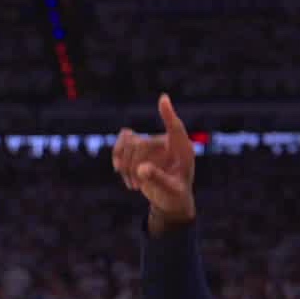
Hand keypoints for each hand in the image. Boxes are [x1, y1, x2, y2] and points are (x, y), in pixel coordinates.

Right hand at [112, 93, 196, 233]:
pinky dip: (118, 158)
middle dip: (134, 165)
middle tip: (137, 184)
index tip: (163, 99)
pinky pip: (121, 144)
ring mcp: (152, 144)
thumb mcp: (170, 189)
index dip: (168, 114)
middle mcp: (167, 142)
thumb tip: (141, 169)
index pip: (175, 128)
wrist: (169, 198)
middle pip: (141, 143)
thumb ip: (157, 179)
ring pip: (129, 142)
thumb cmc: (175, 193)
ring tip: (134, 184)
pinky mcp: (138, 150)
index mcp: (182, 149)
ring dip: (125, 165)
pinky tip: (121, 172)